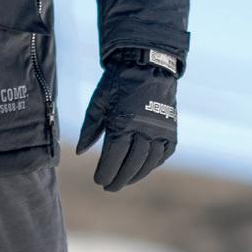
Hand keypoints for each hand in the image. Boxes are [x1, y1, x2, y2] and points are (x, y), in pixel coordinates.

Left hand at [74, 55, 178, 189]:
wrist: (147, 65)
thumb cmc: (118, 83)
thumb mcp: (99, 102)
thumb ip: (90, 128)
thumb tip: (81, 153)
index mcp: (123, 121)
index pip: (114, 156)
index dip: (106, 172)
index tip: (99, 181)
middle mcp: (144, 128)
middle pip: (132, 163)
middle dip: (119, 178)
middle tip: (109, 187)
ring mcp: (160, 130)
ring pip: (149, 162)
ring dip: (136, 175)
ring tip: (124, 181)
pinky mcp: (171, 129)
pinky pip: (163, 154)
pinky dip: (153, 164)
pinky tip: (143, 169)